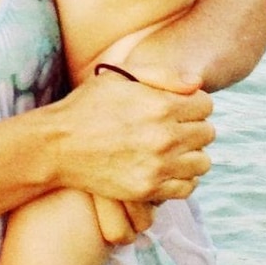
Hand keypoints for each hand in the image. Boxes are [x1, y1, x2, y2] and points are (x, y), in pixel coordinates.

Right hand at [49, 67, 213, 203]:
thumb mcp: (118, 76)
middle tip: (171, 126)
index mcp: (160, 105)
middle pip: (207, 133)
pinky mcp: (149, 189)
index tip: (177, 106)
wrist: (58, 145)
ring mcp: (158, 166)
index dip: (192, 102)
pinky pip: (188, 187)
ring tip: (170, 148)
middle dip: (193, 126)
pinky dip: (182, 177)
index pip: (205, 105)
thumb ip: (162, 75)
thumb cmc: (87, 105)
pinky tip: (165, 167)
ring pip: (203, 162)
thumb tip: (197, 84)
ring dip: (191, 153)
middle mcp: (164, 137)